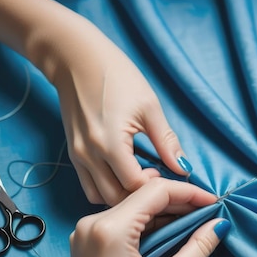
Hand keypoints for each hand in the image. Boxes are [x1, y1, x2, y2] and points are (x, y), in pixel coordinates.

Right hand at [49, 18, 192, 205]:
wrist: (76, 59)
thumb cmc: (116, 76)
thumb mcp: (149, 107)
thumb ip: (166, 142)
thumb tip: (183, 166)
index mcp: (109, 144)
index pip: (135, 185)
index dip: (155, 186)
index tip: (168, 174)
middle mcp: (89, 155)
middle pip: (116, 197)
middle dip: (140, 197)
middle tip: (159, 182)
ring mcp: (78, 156)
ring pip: (99, 196)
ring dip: (122, 196)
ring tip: (142, 179)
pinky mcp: (74, 153)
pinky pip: (89, 185)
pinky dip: (107, 187)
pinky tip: (125, 173)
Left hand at [67, 178, 226, 256]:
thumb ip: (197, 247)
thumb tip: (219, 224)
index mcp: (108, 229)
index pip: (155, 192)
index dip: (189, 193)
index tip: (214, 203)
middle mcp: (91, 224)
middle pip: (143, 196)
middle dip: (179, 201)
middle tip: (208, 212)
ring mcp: (86, 233)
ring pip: (134, 206)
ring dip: (165, 211)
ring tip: (195, 220)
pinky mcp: (88, 244)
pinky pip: (123, 220)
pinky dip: (149, 222)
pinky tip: (171, 229)